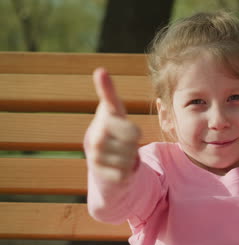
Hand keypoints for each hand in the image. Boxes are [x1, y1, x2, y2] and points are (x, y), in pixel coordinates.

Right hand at [86, 68, 140, 182]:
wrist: (100, 161)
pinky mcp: (99, 172)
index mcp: (105, 117)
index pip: (111, 102)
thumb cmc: (114, 131)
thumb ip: (110, 94)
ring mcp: (96, 154)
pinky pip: (125, 172)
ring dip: (130, 157)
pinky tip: (117, 166)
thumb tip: (100, 71)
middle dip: (135, 140)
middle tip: (125, 140)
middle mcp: (97, 134)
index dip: (108, 90)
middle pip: (134, 136)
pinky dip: (126, 172)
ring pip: (131, 156)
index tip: (102, 72)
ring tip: (120, 152)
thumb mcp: (116, 112)